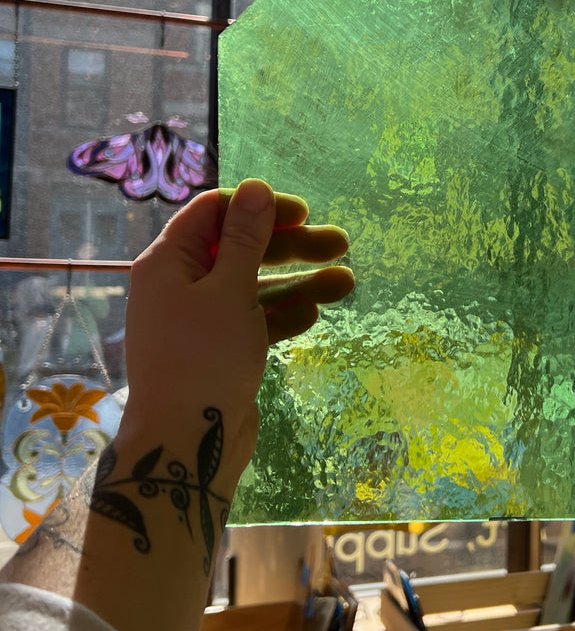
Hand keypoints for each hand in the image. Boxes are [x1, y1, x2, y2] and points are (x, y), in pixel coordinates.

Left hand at [118, 179, 352, 484]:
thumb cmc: (204, 357)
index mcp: (169, 262)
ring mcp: (201, 320)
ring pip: (254, 287)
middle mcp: (181, 285)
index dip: (260, 208)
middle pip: (241, 248)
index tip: (304, 213)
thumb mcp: (230, 290)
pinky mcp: (220, 351)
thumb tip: (256, 187)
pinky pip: (255, 320)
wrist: (186, 444)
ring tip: (348, 284)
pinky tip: (315, 314)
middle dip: (291, 246)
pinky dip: (283, 315)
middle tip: (341, 244)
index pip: (215, 212)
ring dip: (298, 282)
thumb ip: (247, 239)